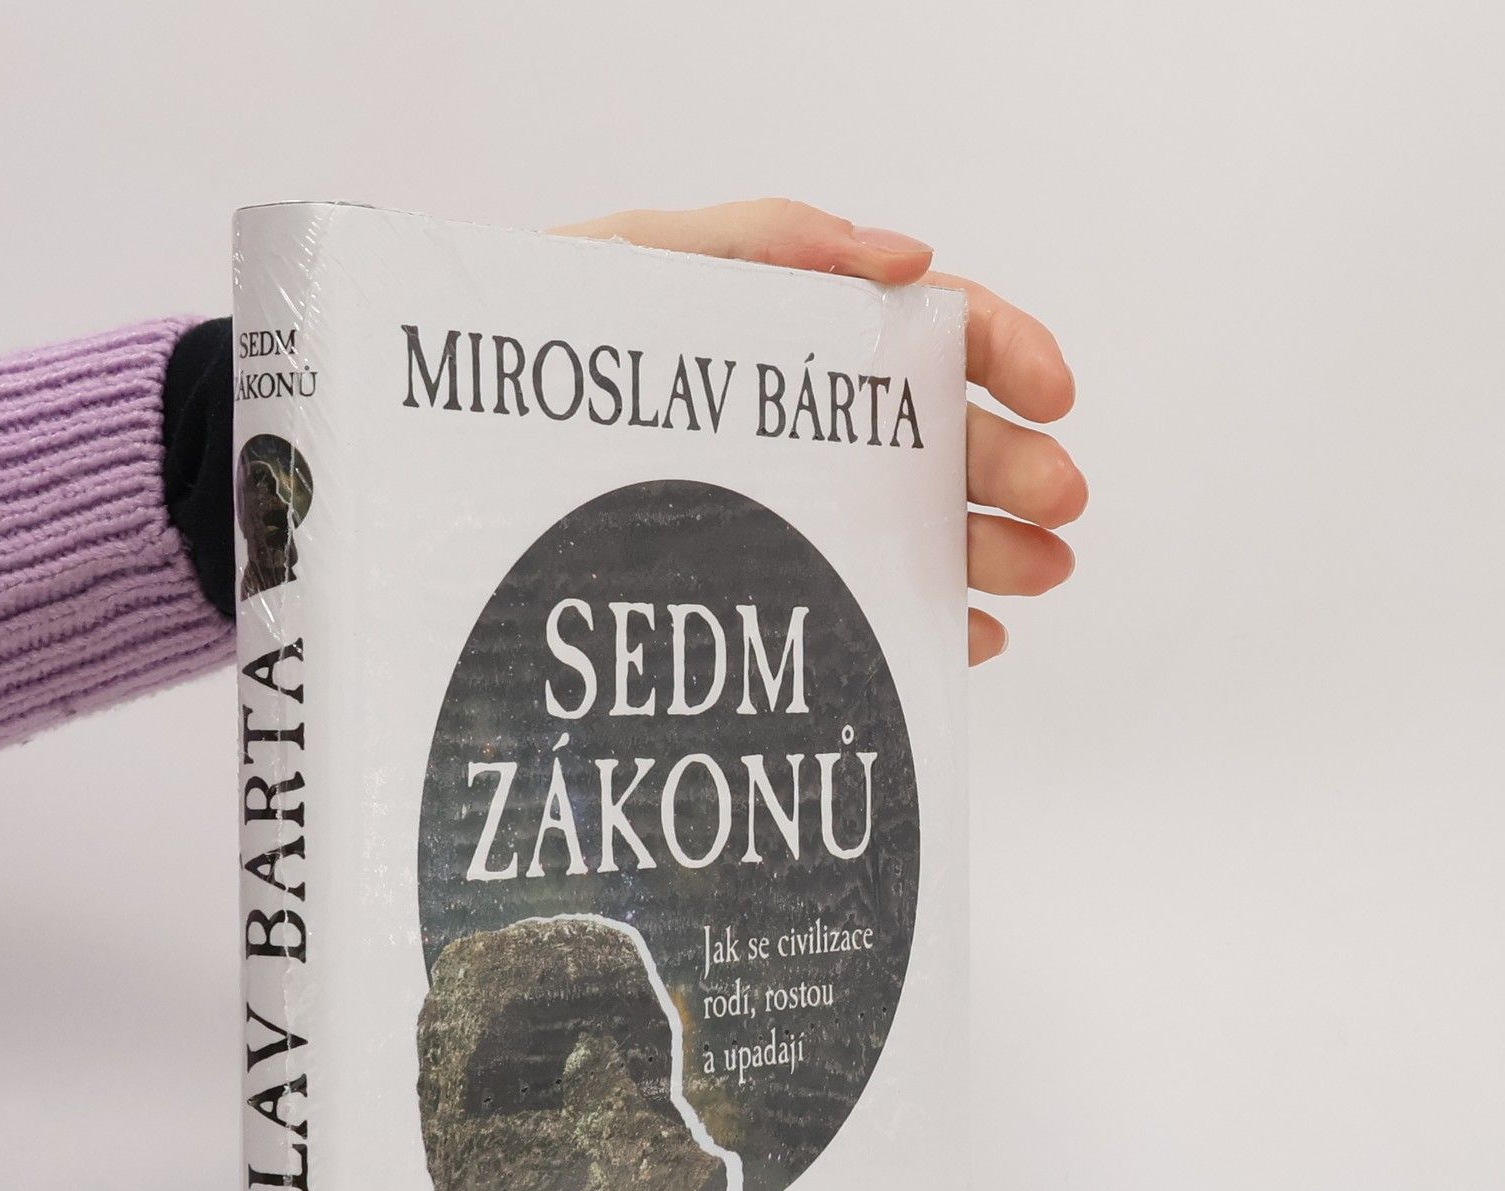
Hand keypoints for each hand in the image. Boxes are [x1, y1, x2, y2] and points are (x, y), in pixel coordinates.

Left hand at [552, 199, 1083, 664]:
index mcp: (793, 333)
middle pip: (937, 437)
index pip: (929, 328)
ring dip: (986, 550)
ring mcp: (785, 503)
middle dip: (1013, 470)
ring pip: (913, 524)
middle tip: (1060, 514)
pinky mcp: (755, 581)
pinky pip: (856, 601)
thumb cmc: (531, 340)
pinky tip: (965, 635)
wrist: (443, 437)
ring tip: (1036, 578)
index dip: (1005, 350)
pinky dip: (921, 617)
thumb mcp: (637, 262)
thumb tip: (911, 257)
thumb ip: (768, 241)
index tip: (1053, 395)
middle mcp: (804, 419)